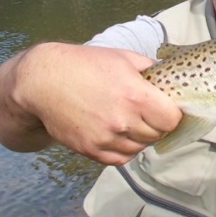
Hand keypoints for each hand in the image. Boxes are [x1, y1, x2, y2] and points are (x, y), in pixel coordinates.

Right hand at [0, 43, 181, 164]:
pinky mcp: (91, 150)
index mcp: (135, 96)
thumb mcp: (124, 58)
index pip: (172, 119)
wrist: (43, 82)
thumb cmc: (85, 65)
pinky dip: (126, 148)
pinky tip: (120, 132)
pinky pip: (121, 158)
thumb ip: (151, 70)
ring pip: (141, 148)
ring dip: (142, 136)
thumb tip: (172, 79)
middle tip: (149, 112)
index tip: (167, 107)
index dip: (173, 113)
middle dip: (158, 124)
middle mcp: (122, 121)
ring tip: (132, 120)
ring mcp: (106, 139)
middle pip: (158, 134)